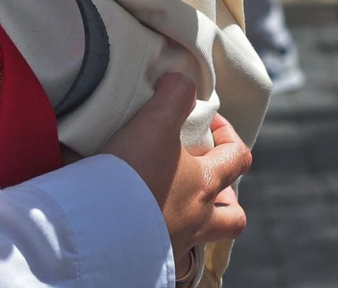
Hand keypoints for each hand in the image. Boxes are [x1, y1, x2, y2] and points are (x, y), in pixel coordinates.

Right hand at [99, 74, 250, 271]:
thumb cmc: (134, 174)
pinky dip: (164, 235)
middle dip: (227, 197)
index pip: (238, 156)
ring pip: (206, 237)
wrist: (100, 224)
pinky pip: (169, 250)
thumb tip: (183, 81)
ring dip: (201, 220)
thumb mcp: (154, 123)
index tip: (204, 120)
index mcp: (206, 184)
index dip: (228, 133)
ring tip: (178, 203)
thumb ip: (173, 96)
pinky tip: (145, 222)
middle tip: (206, 180)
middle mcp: (199, 217)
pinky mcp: (151, 256)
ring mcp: (177, 240)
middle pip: (234, 216)